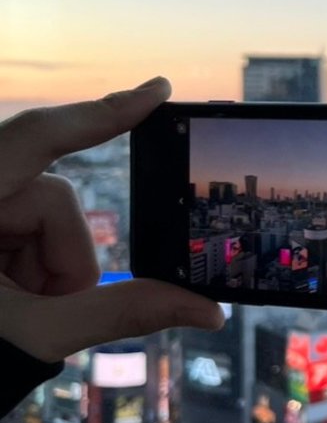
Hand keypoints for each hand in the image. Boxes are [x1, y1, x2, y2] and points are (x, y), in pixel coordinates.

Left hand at [0, 78, 223, 362]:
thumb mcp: (34, 332)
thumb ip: (123, 314)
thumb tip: (210, 311)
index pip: (38, 137)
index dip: (103, 113)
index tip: (158, 90)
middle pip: (51, 199)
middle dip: (63, 258)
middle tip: (46, 312)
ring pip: (39, 218)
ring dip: (45, 269)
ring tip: (18, 314)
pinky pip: (20, 229)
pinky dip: (29, 267)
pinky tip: (7, 300)